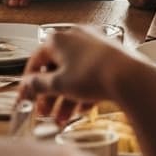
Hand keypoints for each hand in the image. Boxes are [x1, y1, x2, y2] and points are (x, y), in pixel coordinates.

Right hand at [19, 26, 155, 125]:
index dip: (29, 82)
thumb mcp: (58, 84)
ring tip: (63, 119)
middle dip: (50, 95)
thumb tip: (27, 84)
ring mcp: (94, 44)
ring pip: (74, 73)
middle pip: (56, 68)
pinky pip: (90, 74)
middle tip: (45, 113)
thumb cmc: (93, 75)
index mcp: (59, 39)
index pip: (36, 60)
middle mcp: (76, 36)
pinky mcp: (109, 54)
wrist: (128, 76)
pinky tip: (84, 109)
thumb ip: (39, 85)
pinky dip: (84, 91)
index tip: (26, 98)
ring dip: (66, 98)